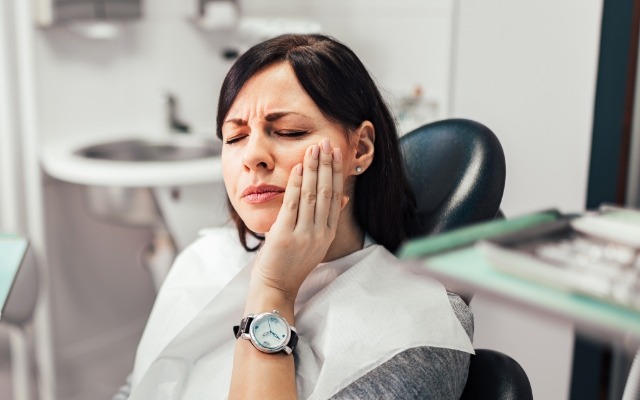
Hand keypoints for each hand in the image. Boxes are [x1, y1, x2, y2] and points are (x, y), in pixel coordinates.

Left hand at [251, 138, 346, 299]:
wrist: (276, 286)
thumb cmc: (292, 263)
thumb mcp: (316, 242)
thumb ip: (328, 219)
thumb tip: (343, 197)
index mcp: (328, 233)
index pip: (336, 196)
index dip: (336, 172)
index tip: (336, 153)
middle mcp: (320, 233)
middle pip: (327, 192)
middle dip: (327, 165)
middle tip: (327, 142)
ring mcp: (304, 235)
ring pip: (312, 195)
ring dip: (313, 169)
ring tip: (314, 149)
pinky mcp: (286, 235)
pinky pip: (293, 204)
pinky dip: (296, 184)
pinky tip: (298, 168)